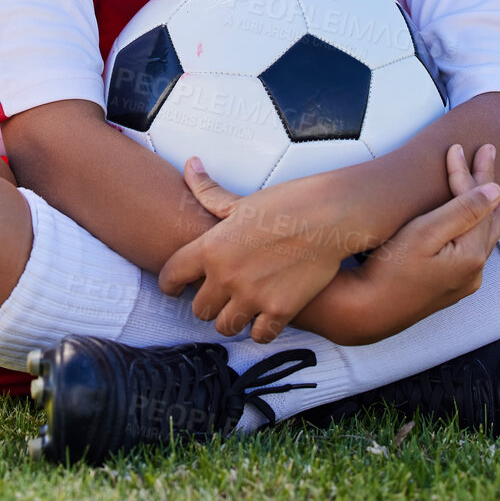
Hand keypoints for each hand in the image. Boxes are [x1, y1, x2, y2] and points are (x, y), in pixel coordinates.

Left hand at [158, 158, 370, 343]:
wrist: (329, 216)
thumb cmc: (286, 203)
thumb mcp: (241, 200)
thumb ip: (208, 191)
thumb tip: (190, 164)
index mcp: (211, 247)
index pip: (171, 277)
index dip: (170, 285)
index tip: (175, 288)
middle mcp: (226, 275)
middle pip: (199, 309)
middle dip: (208, 303)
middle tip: (221, 294)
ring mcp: (252, 296)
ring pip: (225, 327)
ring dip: (232, 319)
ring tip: (241, 308)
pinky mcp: (279, 310)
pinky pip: (258, 336)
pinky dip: (261, 329)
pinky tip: (266, 316)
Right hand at [312, 143, 499, 346]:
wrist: (367, 312)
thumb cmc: (389, 269)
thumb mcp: (424, 234)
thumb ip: (461, 211)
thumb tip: (496, 191)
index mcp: (471, 256)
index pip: (475, 203)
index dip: (466, 172)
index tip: (457, 147)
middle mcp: (474, 272)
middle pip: (487, 218)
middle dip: (488, 184)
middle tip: (491, 153)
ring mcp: (463, 282)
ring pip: (485, 237)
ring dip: (493, 212)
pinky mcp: (450, 288)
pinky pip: (475, 251)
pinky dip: (481, 231)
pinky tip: (481, 230)